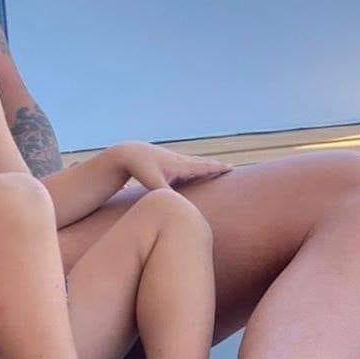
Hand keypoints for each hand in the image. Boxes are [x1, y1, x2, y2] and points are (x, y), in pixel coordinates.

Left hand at [113, 141, 230, 190]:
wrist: (127, 153)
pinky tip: (193, 170)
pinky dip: (194, 166)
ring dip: (205, 164)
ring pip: (194, 162)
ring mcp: (174, 160)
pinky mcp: (168, 162)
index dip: (217, 168)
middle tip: (231, 168)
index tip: (232, 168)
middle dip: (215, 165)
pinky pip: (186, 164)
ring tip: (216, 167)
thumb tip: (177, 205)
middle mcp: (181, 161)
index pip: (204, 167)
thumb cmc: (140, 168)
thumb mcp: (153, 182)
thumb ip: (166, 194)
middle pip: (202, 163)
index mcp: (181, 166)